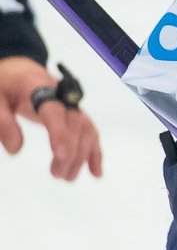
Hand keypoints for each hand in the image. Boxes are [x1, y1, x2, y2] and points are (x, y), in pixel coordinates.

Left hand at [0, 57, 101, 180]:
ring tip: (67, 177)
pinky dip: (94, 152)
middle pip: (75, 122)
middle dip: (71, 150)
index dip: (59, 132)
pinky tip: (95, 172)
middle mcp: (62, 94)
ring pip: (85, 129)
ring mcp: (72, 104)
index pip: (54, 110)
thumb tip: (15, 150)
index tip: (60, 155)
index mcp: (38, 87)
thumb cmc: (4, 85)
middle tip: (57, 175)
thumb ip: (3, 122)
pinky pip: (90, 132)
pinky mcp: (75, 114)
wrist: (20, 72)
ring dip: (82, 155)